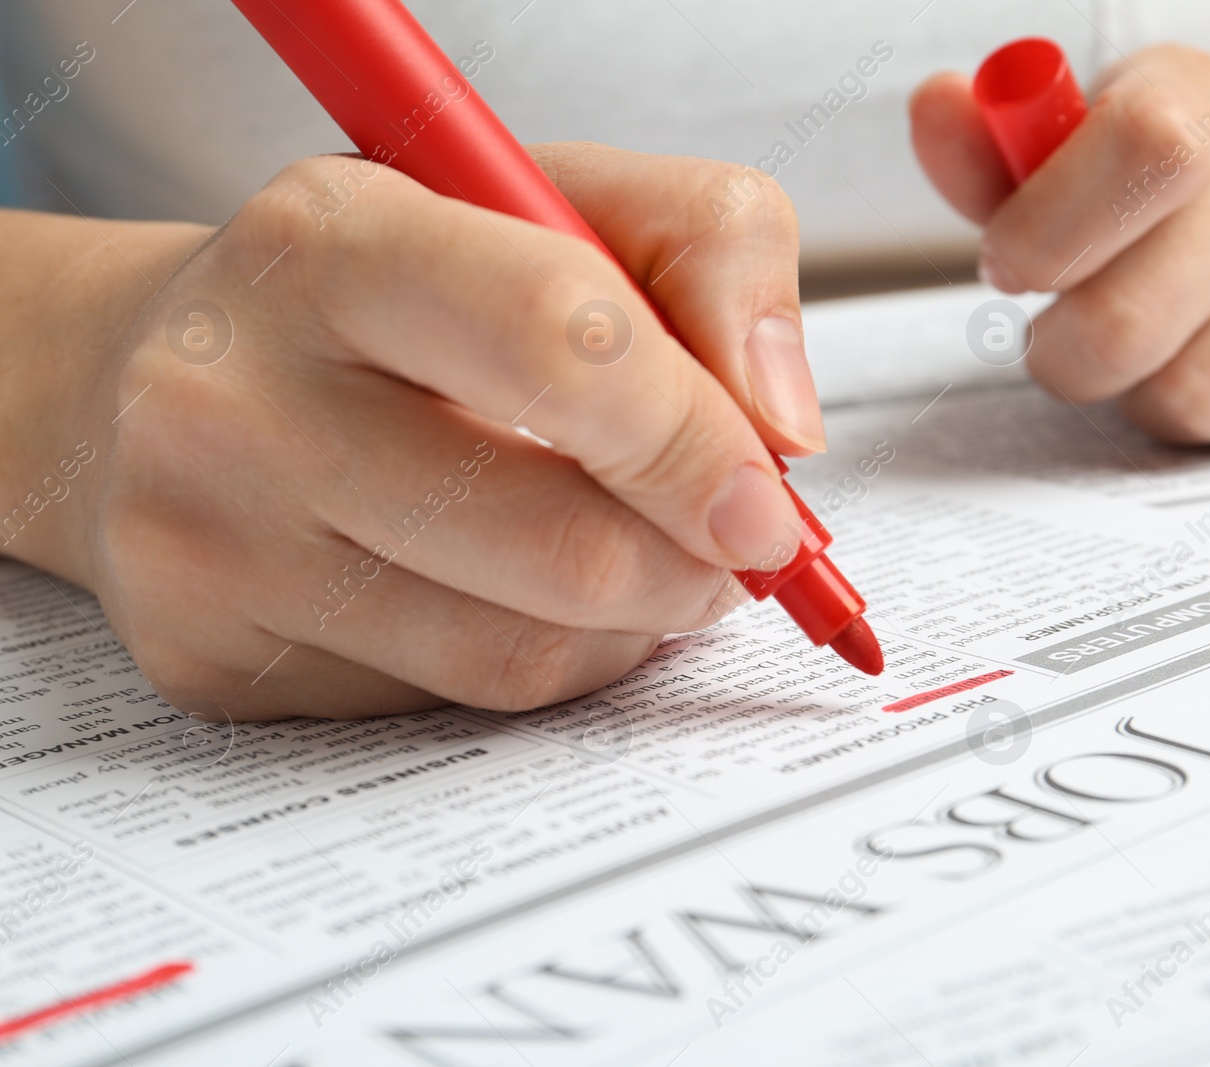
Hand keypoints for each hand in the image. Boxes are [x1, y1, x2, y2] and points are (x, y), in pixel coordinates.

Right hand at [71, 145, 821, 718]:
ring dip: (631, 626)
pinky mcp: (210, 658)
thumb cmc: (395, 283)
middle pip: (559, 545)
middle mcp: (238, 396)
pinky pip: (454, 706)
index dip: (698, 441)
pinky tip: (519, 595)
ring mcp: (208, 545)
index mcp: (332, 241)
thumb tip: (784, 430)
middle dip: (690, 567)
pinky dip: (541, 663)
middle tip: (728, 550)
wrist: (170, 370)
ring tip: (633, 561)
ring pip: (520, 654)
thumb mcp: (551, 197)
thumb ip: (710, 249)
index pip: (562, 347)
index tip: (767, 502)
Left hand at [911, 44, 1209, 450]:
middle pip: (1131, 325)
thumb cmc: (1188, 188)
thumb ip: (995, 157)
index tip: (1015, 268)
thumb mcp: (1086, 155)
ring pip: (1200, 398)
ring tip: (1169, 351)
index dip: (1047, 235)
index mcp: (1205, 95)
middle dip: (1069, 359)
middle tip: (1074, 342)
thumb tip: (934, 107)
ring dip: (1154, 399)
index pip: (1138, 149)